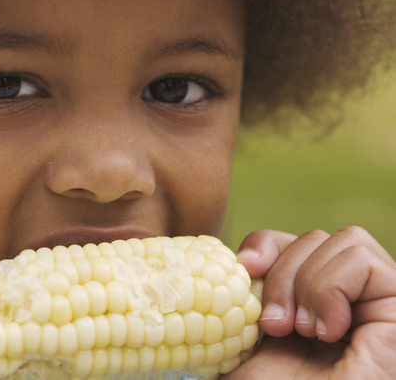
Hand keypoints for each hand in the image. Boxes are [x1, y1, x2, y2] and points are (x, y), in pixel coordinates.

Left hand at [222, 226, 395, 378]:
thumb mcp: (241, 343)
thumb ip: (235, 300)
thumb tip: (205, 260)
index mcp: (303, 304)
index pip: (286, 243)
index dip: (264, 246)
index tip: (243, 269)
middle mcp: (343, 301)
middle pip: (313, 238)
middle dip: (282, 275)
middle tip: (274, 326)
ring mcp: (375, 304)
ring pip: (342, 240)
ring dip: (308, 283)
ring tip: (305, 333)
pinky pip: (364, 258)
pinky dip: (333, 287)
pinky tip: (329, 331)